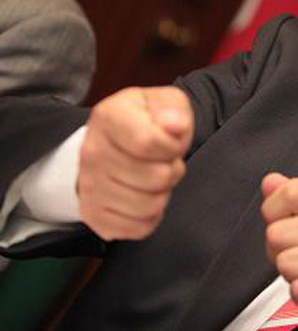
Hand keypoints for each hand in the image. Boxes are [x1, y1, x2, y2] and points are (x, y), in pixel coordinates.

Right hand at [77, 86, 192, 240]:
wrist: (111, 143)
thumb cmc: (145, 121)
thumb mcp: (163, 102)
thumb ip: (173, 109)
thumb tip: (175, 126)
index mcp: (108, 117)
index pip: (149, 142)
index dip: (173, 146)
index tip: (171, 141)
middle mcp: (91, 152)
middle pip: (156, 178)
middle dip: (171, 170)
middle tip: (162, 160)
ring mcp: (88, 186)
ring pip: (150, 206)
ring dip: (162, 193)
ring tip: (153, 176)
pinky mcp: (93, 215)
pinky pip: (139, 228)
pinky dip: (151, 216)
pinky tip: (144, 195)